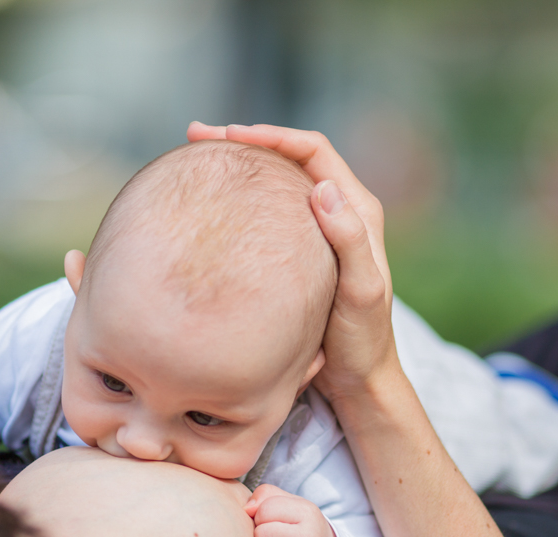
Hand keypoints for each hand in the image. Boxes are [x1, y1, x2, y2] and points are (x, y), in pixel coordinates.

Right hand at [186, 122, 397, 401]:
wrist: (359, 379)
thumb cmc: (362, 340)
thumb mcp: (360, 291)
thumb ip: (348, 240)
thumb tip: (321, 188)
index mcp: (357, 209)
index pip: (312, 150)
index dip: (272, 136)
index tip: (230, 136)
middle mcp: (338, 213)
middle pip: (288, 158)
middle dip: (245, 142)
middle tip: (196, 138)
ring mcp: (316, 233)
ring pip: (274, 185)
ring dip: (239, 170)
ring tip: (195, 164)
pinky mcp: (297, 255)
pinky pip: (265, 216)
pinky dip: (238, 204)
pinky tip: (209, 212)